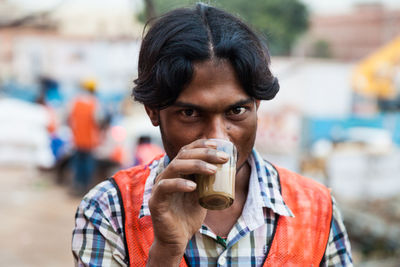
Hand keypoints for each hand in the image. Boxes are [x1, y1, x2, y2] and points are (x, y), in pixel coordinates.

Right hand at [147, 139, 228, 264]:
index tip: (217, 144)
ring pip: (174, 167)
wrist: (177, 240)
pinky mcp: (156, 201)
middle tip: (223, 158)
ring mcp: (159, 187)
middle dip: (204, 153)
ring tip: (213, 170)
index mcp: (177, 172)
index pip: (186, 150)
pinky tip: (193, 186)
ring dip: (195, 165)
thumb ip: (207, 181)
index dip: (200, 144)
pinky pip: (165, 187)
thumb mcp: (202, 194)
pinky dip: (179, 184)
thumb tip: (225, 167)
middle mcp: (167, 176)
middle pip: (183, 155)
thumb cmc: (189, 216)